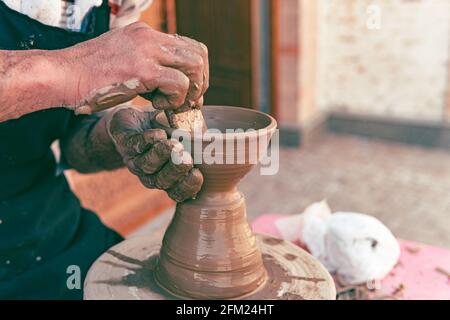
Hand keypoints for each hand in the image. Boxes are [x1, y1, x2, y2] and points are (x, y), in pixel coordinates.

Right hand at [65, 22, 208, 113]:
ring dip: (190, 90)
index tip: (189, 92)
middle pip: (198, 53)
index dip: (196, 71)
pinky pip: (178, 84)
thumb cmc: (87, 76)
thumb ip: (146, 66)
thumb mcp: (121, 61)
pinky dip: (175, 99)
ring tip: (172, 103)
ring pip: (194, 66)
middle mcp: (149, 37)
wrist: (60, 75)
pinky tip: (157, 105)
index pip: (188, 46)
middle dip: (200, 82)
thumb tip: (169, 83)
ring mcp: (146, 51)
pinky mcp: (142, 70)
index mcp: (145, 34)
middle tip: (188, 101)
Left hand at [108, 107, 202, 201]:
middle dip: (175, 171)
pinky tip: (159, 134)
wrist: (133, 121)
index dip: (188, 187)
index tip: (197, 174)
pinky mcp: (126, 143)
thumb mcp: (184, 132)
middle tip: (186, 159)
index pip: (179, 192)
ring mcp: (137, 160)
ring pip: (147, 165)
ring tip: (174, 145)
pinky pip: (135, 146)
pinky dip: (148, 140)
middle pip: (162, 181)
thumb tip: (211, 124)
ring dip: (161, 155)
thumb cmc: (165, 129)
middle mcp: (152, 173)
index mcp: (169, 177)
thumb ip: (197, 133)